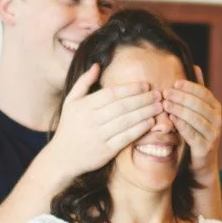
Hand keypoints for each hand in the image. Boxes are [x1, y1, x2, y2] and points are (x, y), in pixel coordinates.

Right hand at [49, 63, 162, 181]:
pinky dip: (140, 129)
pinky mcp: (105, 151)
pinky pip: (126, 138)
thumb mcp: (70, 102)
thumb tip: (97, 65)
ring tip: (158, 107)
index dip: (130, 89)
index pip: (111, 94)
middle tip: (158, 95)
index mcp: (84, 106)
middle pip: (122, 106)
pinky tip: (150, 123)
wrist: (63, 157)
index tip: (146, 85)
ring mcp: (98, 136)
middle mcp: (91, 120)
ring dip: (145, 113)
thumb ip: (83, 82)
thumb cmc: (69, 126)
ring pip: (126, 121)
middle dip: (143, 99)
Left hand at [163, 68, 221, 174]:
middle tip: (165, 93)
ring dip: (179, 110)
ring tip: (165, 104)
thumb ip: (197, 91)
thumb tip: (195, 66)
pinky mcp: (205, 148)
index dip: (189, 87)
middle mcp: (217, 120)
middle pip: (199, 104)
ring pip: (196, 118)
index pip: (203, 93)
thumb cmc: (196, 132)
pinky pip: (192, 134)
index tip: (174, 83)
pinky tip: (171, 119)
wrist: (201, 163)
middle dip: (181, 97)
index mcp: (216, 108)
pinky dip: (181, 125)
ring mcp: (213, 134)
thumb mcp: (198, 111)